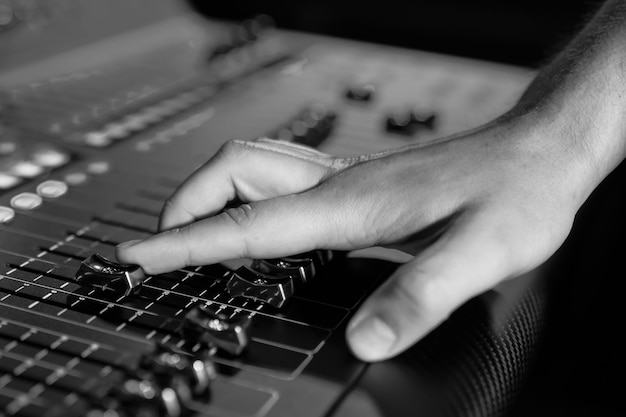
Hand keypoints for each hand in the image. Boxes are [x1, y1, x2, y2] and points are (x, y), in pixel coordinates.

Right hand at [116, 108, 596, 360]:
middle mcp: (338, 187)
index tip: (138, 256)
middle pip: (234, 175)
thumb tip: (364, 341)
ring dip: (213, 199)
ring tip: (195, 237)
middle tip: (163, 246)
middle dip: (187, 207)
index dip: (186, 244)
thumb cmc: (514, 193)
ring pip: (254, 172)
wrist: (537, 155)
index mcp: (350, 204)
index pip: (246, 224)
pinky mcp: (360, 189)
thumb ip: (417, 298)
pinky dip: (249, 205)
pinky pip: (283, 187)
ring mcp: (347, 183)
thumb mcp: (477, 255)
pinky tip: (261, 234)